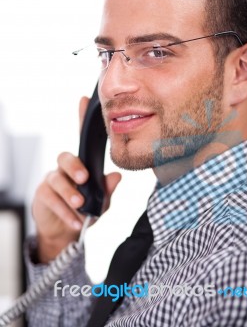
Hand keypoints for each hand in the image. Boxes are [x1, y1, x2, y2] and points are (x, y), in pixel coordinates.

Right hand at [32, 96, 120, 262]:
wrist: (64, 232)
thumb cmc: (84, 210)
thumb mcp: (101, 203)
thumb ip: (107, 190)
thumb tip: (117, 176)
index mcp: (81, 165)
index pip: (81, 139)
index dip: (81, 119)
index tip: (83, 101)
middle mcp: (64, 169)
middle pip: (65, 157)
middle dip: (74, 167)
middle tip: (84, 179)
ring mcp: (52, 181)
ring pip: (56, 179)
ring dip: (69, 193)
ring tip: (80, 206)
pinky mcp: (42, 195)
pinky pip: (51, 199)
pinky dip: (64, 211)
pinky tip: (75, 221)